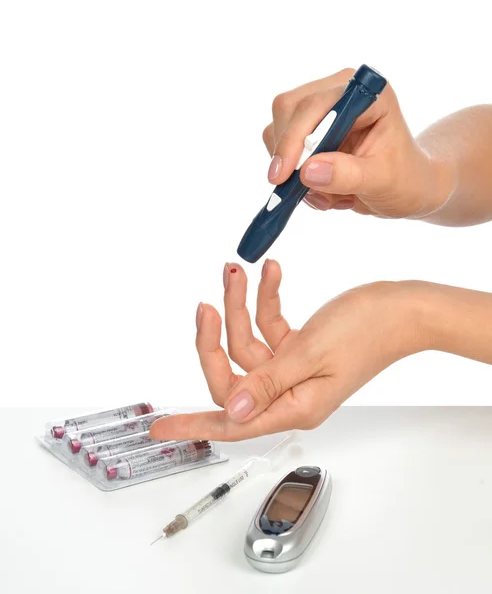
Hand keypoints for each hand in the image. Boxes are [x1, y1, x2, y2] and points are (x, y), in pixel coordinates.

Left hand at [150, 261, 427, 441]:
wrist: (403, 308)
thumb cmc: (369, 330)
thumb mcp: (311, 353)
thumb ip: (267, 382)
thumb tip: (232, 410)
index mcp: (294, 405)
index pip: (233, 421)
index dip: (194, 424)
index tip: (160, 428)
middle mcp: (290, 392)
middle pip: (234, 373)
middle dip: (217, 337)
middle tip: (207, 305)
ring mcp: (294, 369)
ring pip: (248, 343)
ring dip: (240, 307)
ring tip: (237, 272)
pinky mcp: (299, 347)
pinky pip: (269, 327)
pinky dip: (266, 301)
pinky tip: (271, 273)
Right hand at [262, 68, 452, 218]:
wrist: (406, 188)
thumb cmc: (404, 179)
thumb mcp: (382, 182)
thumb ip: (347, 176)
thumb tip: (307, 171)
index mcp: (367, 94)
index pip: (316, 104)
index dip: (294, 138)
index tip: (282, 175)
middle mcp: (340, 92)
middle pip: (288, 110)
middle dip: (290, 156)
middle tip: (301, 191)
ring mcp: (320, 109)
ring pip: (277, 131)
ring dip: (293, 170)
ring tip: (328, 194)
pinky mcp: (306, 129)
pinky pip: (279, 150)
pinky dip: (292, 178)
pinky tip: (322, 190)